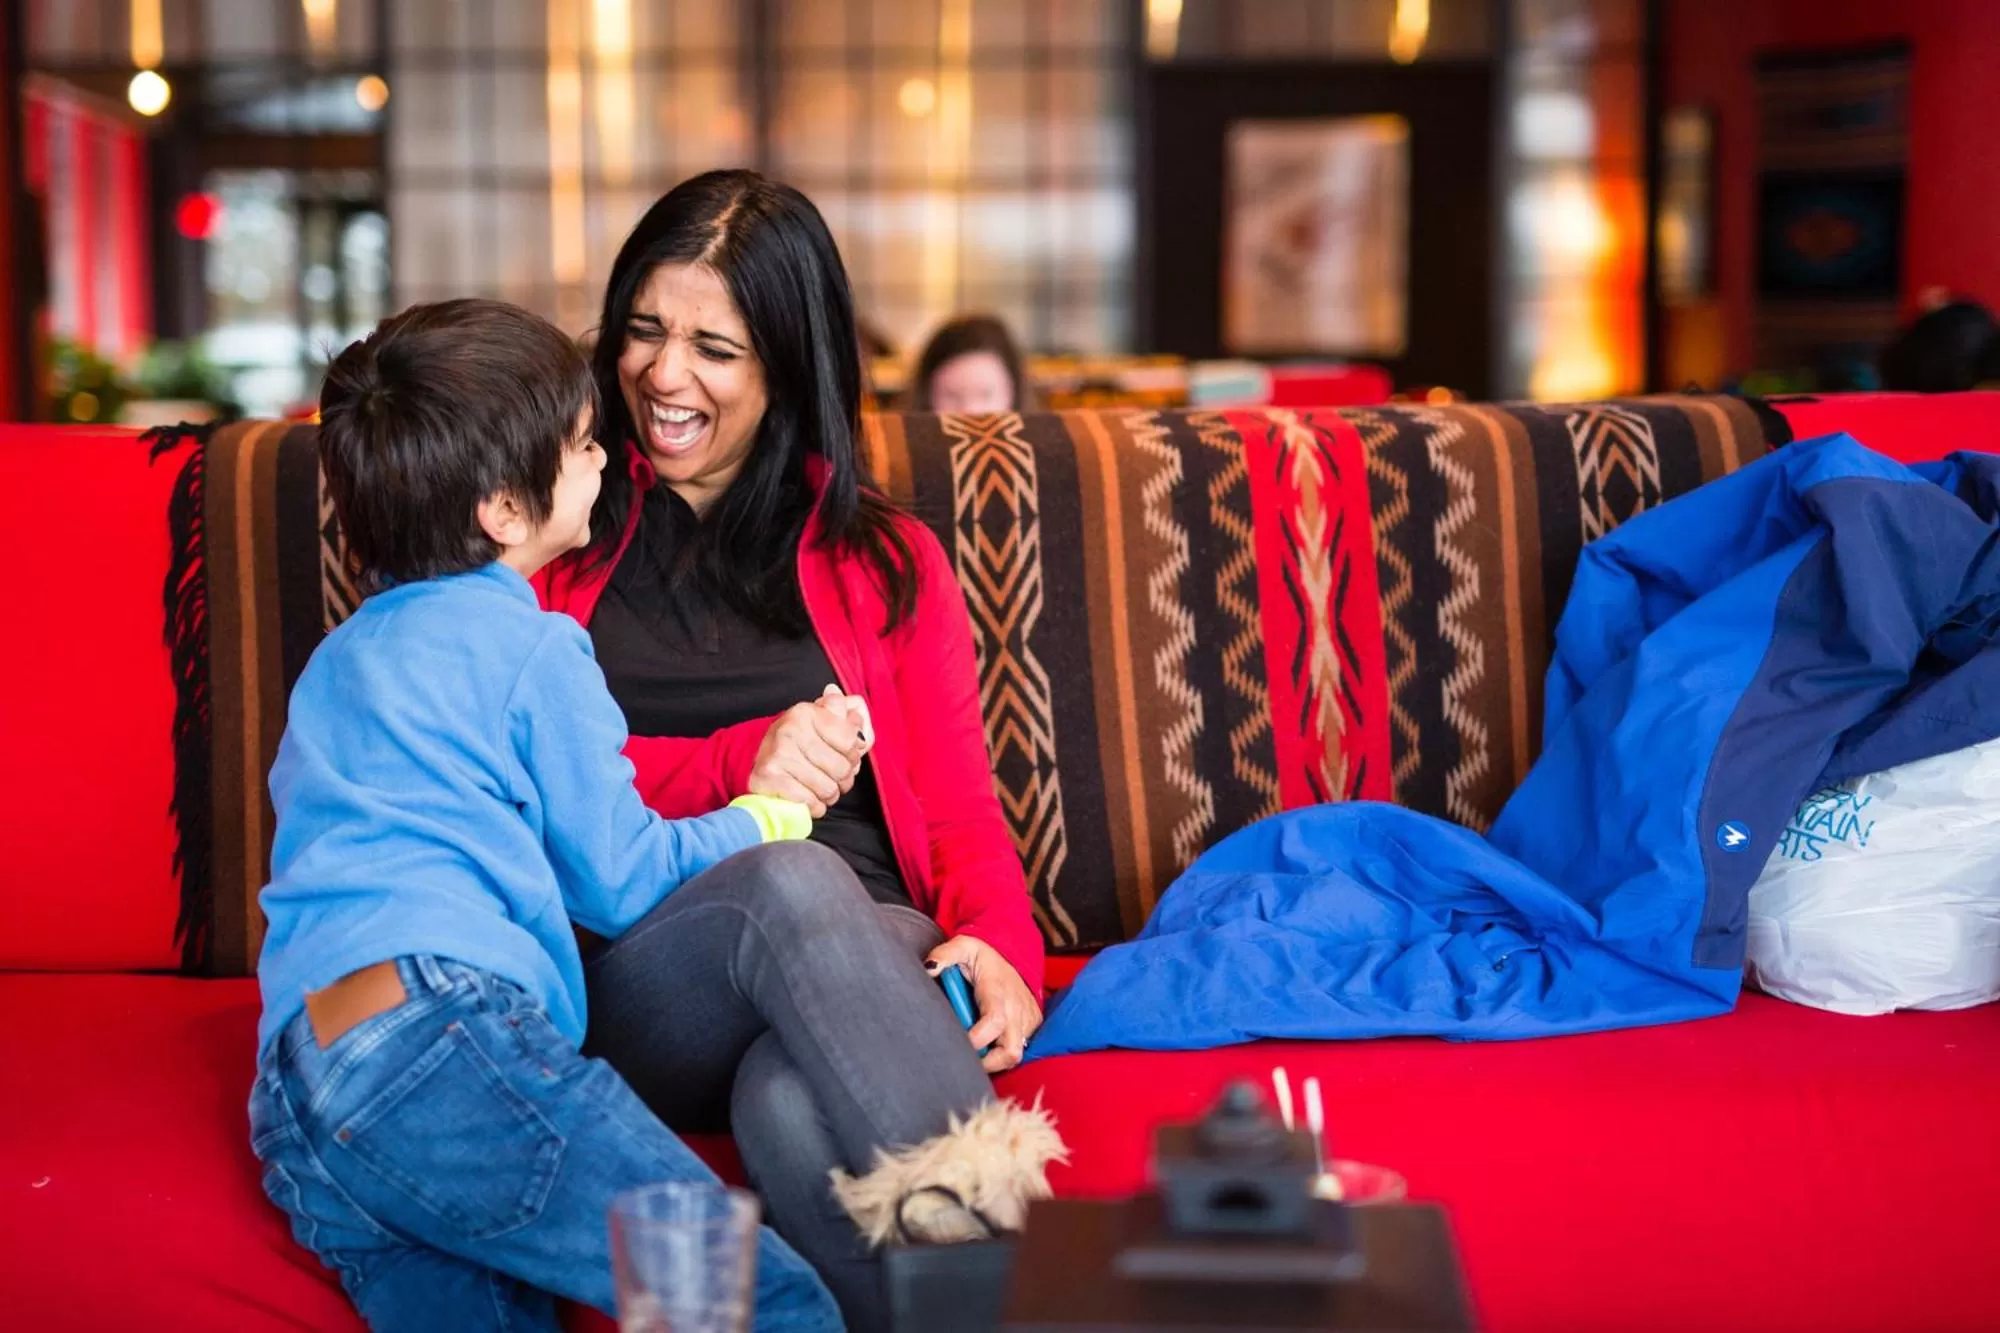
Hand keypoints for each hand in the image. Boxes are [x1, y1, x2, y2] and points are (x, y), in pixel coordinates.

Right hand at [747, 692, 866, 816]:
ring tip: (819, 788)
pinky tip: (806, 797)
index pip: (850, 741)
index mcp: (807, 713)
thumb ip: (849, 719)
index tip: (843, 757)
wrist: (763, 766)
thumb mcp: (826, 725)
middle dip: (843, 779)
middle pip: (842, 768)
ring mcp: (778, 754)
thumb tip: (856, 715)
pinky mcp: (769, 778)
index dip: (853, 756)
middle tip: (832, 777)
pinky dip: (813, 806)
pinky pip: (810, 802)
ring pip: (828, 789)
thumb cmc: (800, 746)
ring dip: (828, 795)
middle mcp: (790, 729)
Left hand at [925, 935, 1042, 1073]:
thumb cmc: (982, 955)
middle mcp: (1017, 1009)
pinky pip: (1021, 1049)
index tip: (956, 1042)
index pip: (993, 1023)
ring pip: (1015, 1056)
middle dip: (988, 1063)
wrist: (1011, 954)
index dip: (975, 1041)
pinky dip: (1003, 1054)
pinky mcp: (1034, 1025)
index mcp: (998, 991)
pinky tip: (989, 1045)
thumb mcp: (962, 946)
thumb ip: (945, 955)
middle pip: (1010, 1052)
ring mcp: (1028, 1019)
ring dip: (994, 1060)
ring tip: (975, 1049)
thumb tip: (929, 969)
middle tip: (966, 1057)